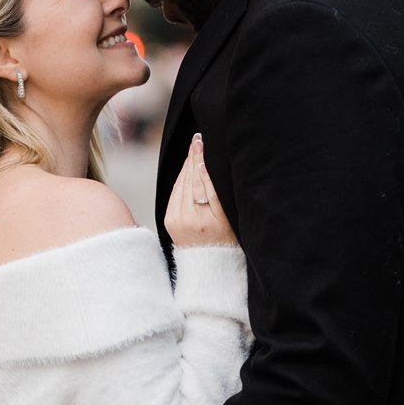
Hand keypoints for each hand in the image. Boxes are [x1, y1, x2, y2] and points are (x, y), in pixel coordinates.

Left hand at [165, 133, 236, 248]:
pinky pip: (175, 191)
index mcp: (215, 221)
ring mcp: (178, 221)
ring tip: (195, 148)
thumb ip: (221, 194)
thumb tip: (207, 165)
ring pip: (183, 183)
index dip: (204, 162)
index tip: (205, 144)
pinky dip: (181, 177)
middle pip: (193, 180)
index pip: (207, 183)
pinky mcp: (169, 221)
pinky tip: (188, 166)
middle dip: (195, 158)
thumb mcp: (233, 219)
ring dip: (188, 165)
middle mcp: (194, 220)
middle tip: (199, 139)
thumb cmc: (229, 240)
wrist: (209, 265)